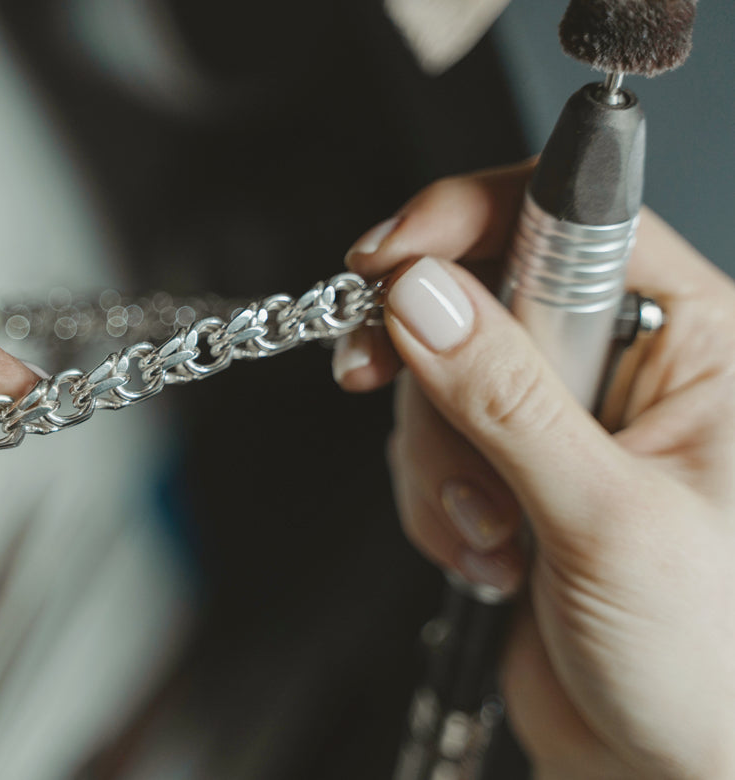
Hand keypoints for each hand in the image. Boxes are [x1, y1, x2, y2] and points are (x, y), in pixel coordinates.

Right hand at [335, 163, 734, 778]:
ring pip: (439, 379)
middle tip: (414, 413)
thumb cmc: (706, 657)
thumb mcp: (605, 517)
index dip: (468, 219)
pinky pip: (427, 443)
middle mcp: (622, 366)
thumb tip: (424, 296)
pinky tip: (490, 556)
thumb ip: (506, 397)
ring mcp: (559, 420)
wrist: (665, 766)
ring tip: (497, 539)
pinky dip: (434, 502)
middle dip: (437, 380)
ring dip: (440, 467)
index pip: (570, 219)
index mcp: (691, 341)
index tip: (387, 258)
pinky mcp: (509, 470)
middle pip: (477, 296)